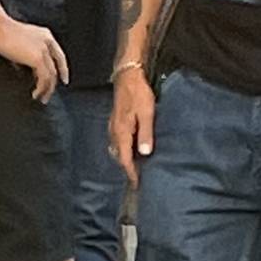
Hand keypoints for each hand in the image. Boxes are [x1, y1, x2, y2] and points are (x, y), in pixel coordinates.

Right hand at [0, 16, 68, 102]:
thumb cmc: (1, 33)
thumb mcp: (18, 43)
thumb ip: (24, 56)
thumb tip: (23, 72)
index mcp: (46, 35)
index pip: (59, 55)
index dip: (62, 68)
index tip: (63, 80)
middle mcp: (48, 42)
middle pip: (56, 67)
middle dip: (52, 83)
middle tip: (47, 95)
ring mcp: (44, 50)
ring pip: (51, 75)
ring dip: (47, 89)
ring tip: (41, 98)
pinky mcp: (38, 58)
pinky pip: (44, 78)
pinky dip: (41, 88)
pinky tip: (35, 93)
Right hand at [111, 67, 156, 183]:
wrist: (127, 76)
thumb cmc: (138, 93)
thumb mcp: (147, 113)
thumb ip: (145, 134)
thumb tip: (145, 153)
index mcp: (122, 132)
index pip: (125, 159)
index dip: (131, 173)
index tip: (137, 184)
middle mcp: (114, 132)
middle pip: (119, 156)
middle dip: (127, 168)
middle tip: (137, 177)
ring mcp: (113, 126)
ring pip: (117, 149)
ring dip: (124, 159)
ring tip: (135, 166)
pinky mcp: (115, 121)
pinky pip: (117, 141)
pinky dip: (123, 149)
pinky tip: (131, 148)